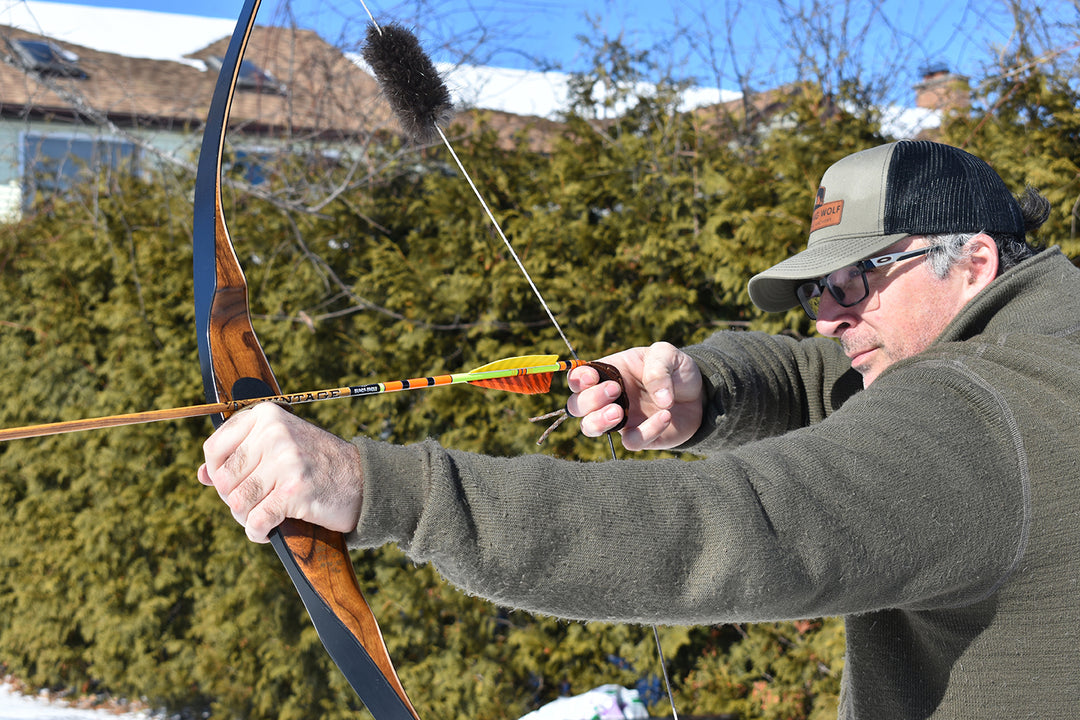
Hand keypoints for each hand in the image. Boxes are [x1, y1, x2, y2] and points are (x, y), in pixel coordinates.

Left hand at [198, 403, 363, 542]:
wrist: (365, 481)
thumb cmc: (318, 465)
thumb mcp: (281, 447)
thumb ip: (242, 455)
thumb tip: (201, 474)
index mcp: (267, 417)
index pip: (214, 449)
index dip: (216, 475)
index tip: (234, 485)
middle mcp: (274, 434)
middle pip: (224, 480)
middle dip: (234, 500)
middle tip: (256, 504)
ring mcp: (286, 461)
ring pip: (237, 503)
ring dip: (246, 518)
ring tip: (264, 517)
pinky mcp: (295, 491)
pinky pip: (257, 521)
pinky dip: (258, 532)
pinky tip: (268, 531)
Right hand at [567, 342, 702, 450]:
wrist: (699, 394)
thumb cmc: (675, 370)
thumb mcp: (667, 355)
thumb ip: (658, 368)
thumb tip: (659, 399)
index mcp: (608, 373)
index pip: (577, 378)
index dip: (577, 379)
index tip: (592, 377)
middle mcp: (607, 398)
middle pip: (576, 406)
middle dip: (589, 400)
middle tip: (615, 390)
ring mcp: (620, 420)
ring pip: (590, 428)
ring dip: (598, 422)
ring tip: (618, 413)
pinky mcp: (639, 437)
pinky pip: (631, 441)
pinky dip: (647, 431)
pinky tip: (665, 416)